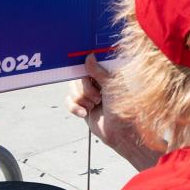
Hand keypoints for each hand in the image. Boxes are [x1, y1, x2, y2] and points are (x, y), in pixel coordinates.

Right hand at [66, 54, 162, 170]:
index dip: (84, 69)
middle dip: (85, 90)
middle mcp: (96, 83)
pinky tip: (84, 113)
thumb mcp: (111, 87)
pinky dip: (74, 108)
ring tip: (94, 106)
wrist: (119, 133)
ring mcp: (88, 95)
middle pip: (77, 78)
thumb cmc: (121, 109)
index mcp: (106, 76)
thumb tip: (89, 56)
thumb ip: (98, 72)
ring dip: (81, 99)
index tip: (84, 73)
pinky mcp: (82, 106)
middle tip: (98, 98)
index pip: (88, 65)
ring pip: (72, 90)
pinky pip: (68, 101)